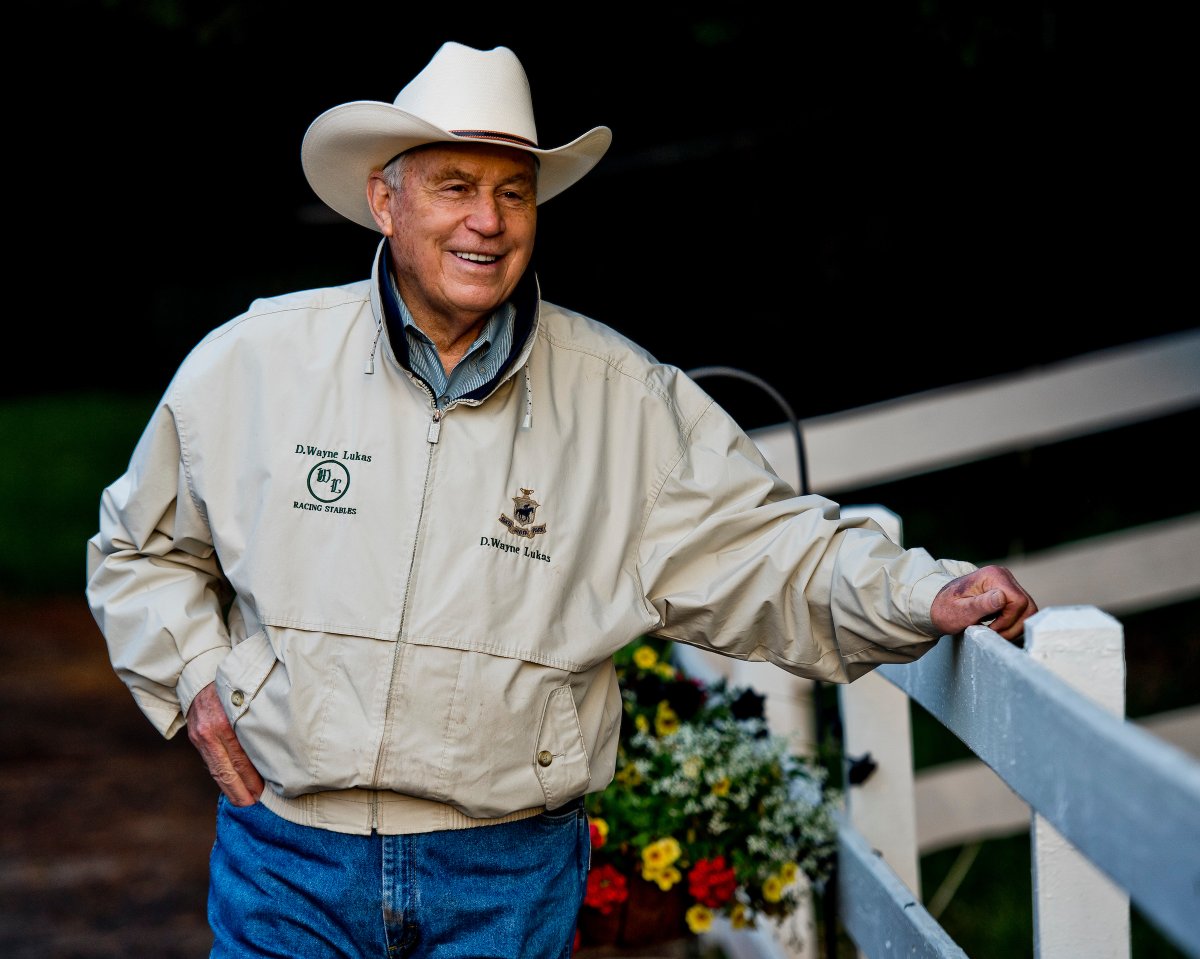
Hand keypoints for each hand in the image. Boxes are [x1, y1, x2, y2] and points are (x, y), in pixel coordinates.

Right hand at [186, 682, 264, 805]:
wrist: (199, 674)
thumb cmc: (231, 685)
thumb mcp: (245, 698)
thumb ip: (254, 722)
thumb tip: (272, 749)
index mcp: (225, 721)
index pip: (239, 758)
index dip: (250, 779)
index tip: (262, 793)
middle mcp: (209, 730)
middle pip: (225, 770)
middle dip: (239, 790)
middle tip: (253, 805)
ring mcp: (199, 735)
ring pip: (216, 769)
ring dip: (230, 787)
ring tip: (244, 801)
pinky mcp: (194, 737)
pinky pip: (210, 761)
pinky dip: (221, 776)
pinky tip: (231, 785)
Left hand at [930, 565, 1037, 642]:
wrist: (938, 605)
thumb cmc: (945, 609)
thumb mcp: (959, 611)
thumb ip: (981, 605)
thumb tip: (1002, 597)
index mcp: (993, 576)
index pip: (1018, 602)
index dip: (1008, 620)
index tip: (991, 629)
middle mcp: (1003, 575)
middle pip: (1027, 606)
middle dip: (1013, 626)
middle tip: (993, 634)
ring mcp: (1008, 583)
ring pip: (1028, 610)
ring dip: (1014, 627)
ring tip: (995, 633)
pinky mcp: (1009, 593)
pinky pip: (1022, 611)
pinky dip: (1013, 623)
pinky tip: (998, 628)